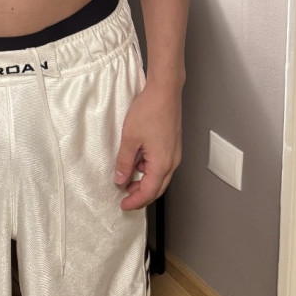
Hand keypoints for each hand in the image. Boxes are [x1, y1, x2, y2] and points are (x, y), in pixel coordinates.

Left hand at [113, 81, 182, 209]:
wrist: (165, 91)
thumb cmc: (150, 110)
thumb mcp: (130, 138)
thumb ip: (124, 161)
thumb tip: (120, 178)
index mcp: (162, 163)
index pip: (149, 192)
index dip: (135, 201)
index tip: (123, 205)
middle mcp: (172, 161)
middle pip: (157, 188)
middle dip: (141, 195)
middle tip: (126, 197)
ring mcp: (174, 152)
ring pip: (160, 176)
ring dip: (145, 180)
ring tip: (128, 175)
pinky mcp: (173, 143)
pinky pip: (162, 164)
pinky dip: (150, 168)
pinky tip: (138, 159)